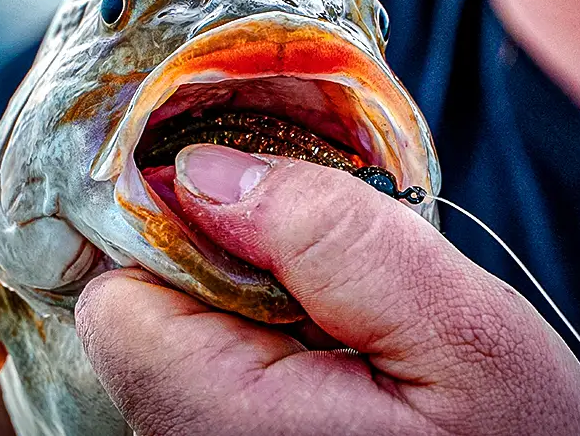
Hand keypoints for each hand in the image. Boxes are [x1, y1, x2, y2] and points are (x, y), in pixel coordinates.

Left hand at [75, 144, 579, 434]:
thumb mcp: (460, 332)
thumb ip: (334, 240)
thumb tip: (205, 170)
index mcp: (225, 419)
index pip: (119, 295)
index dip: (177, 226)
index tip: (257, 205)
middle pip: (143, 305)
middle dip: (222, 251)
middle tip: (327, 262)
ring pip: (182, 326)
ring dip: (252, 286)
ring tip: (342, 306)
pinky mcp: (238, 430)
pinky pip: (218, 353)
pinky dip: (267, 322)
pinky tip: (333, 335)